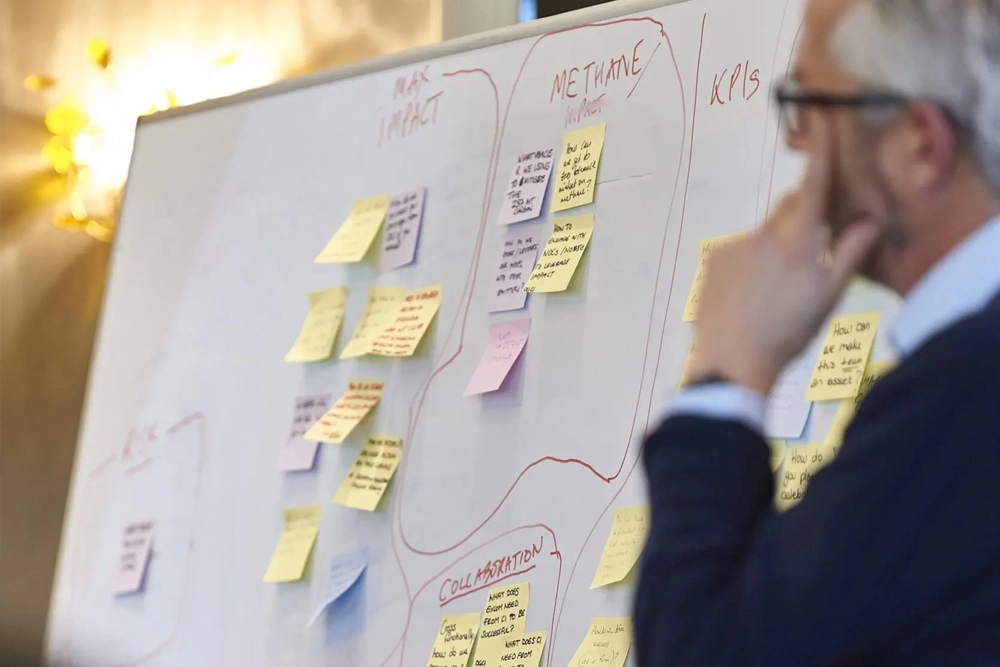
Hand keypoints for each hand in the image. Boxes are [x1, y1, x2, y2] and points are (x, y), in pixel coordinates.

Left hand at [686, 114, 878, 394]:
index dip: (820, 149)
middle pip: (789, 209)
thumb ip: (850, 252)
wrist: (731, 362)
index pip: (813, 184)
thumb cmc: (788, 332)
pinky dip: (749, 264)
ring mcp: (734, 246)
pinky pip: (739, 252)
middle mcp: (763, 234)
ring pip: (764, 235)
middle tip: (809, 259)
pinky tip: (750, 296)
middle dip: (802, 221)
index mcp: (797, 240)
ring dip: (774, 249)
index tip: (821, 114)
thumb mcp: (829, 296)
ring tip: (774, 293)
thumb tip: (870, 221)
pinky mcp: (714, 261)